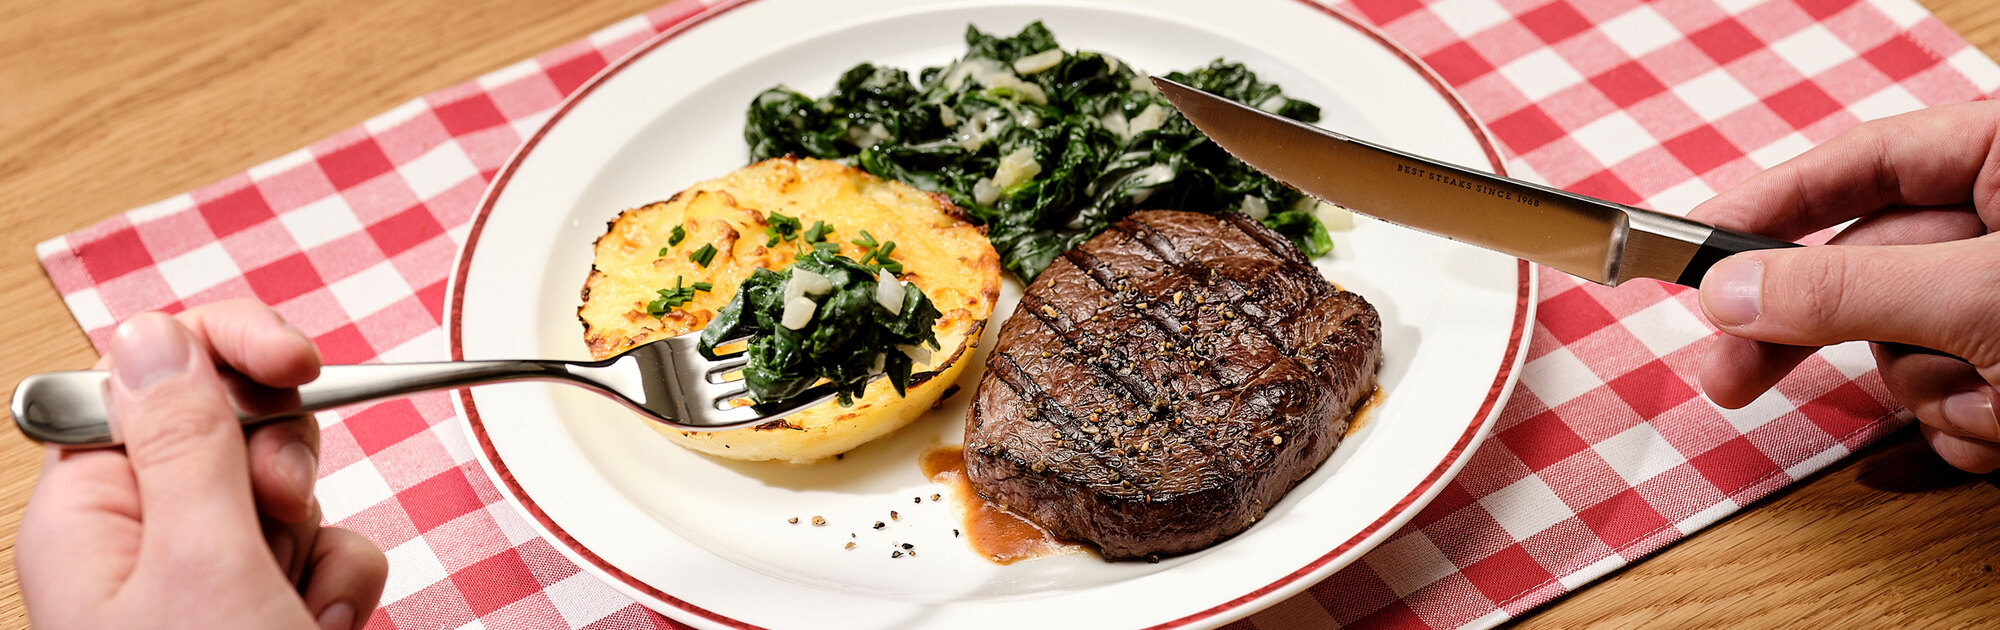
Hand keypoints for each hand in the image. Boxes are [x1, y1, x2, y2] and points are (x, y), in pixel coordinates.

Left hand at [17, 300, 388, 628]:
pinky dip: (340, 583)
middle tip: (282, 511)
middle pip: (231, 430)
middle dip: (284, 465)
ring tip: (298, 607)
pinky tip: (323, 623)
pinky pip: (323, 551)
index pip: (146, 377)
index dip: (225, 351)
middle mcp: (139, 540)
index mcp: (91, 516)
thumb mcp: (203, 564)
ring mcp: (202, 577)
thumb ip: (186, 445)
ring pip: (290, 495)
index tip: (297, 361)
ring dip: (317, 545)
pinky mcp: (260, 605)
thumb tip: (156, 334)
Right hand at [1689, 102, 1999, 472]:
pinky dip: (1969, 425)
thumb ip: (1847, 290)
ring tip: (1991, 401)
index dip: (1773, 204)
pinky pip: (1953, 397)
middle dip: (1810, 335)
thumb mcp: (1977, 297)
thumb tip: (1728, 291)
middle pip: (1864, 270)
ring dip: (1930, 391)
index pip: (1864, 164)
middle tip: (1724, 374)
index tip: (1694, 247)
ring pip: (1908, 347)